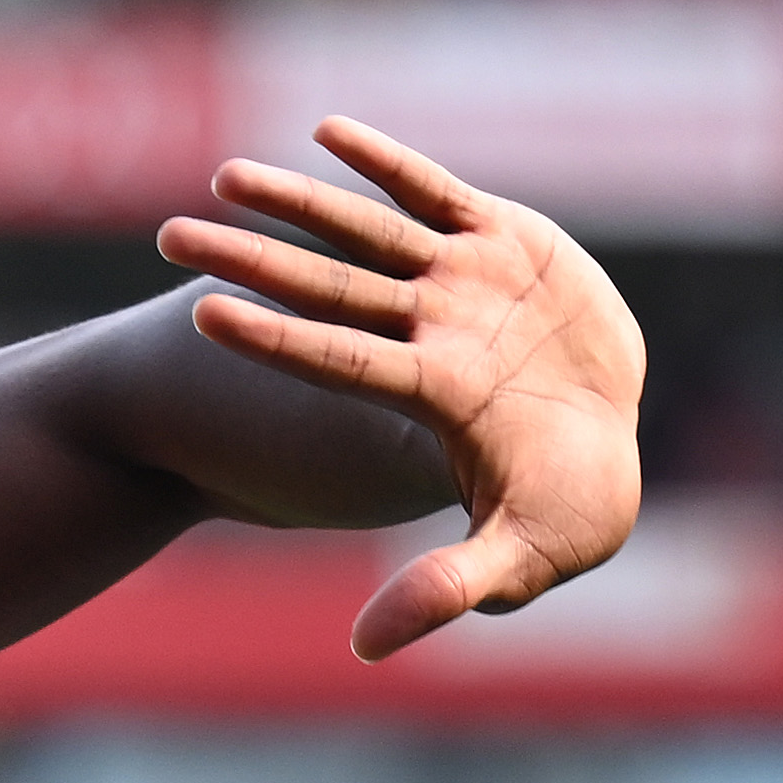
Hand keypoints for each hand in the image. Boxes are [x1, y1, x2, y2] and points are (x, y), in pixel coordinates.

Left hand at [159, 115, 650, 661]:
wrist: (617, 452)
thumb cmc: (569, 514)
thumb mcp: (518, 559)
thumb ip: (445, 590)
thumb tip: (364, 650)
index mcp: (431, 396)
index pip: (334, 359)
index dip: (272, 337)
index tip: (202, 315)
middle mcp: (430, 332)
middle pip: (325, 287)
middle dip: (249, 258)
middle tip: (166, 237)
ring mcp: (462, 284)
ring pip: (364, 231)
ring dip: (296, 201)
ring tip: (222, 176)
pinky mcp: (503, 241)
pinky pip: (434, 193)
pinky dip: (385, 163)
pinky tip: (326, 132)